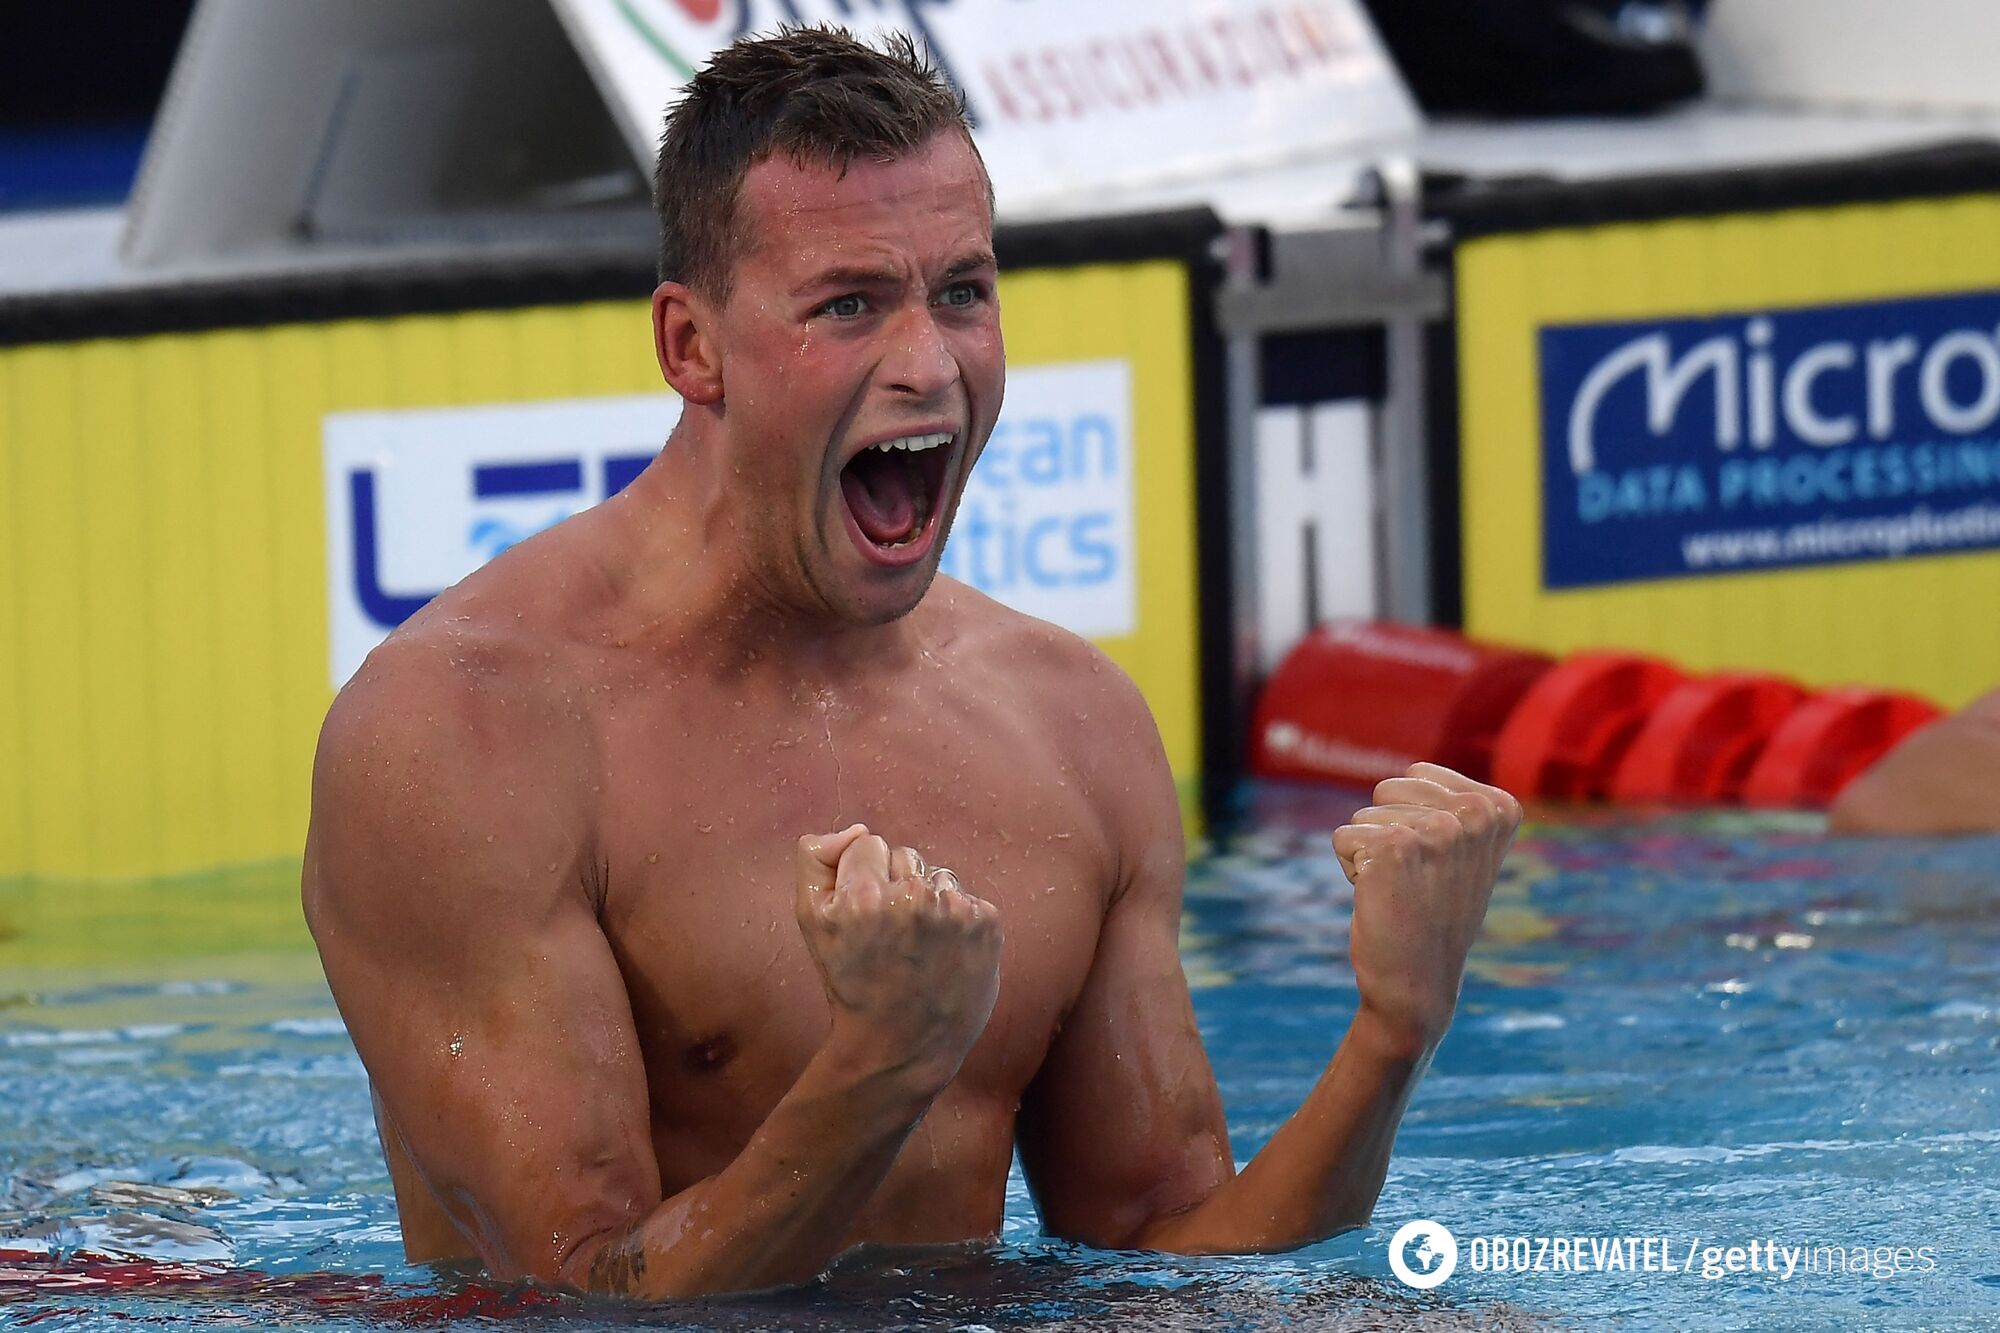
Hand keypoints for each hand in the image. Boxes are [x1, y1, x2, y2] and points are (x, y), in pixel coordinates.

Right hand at [794, 825, 1002, 1091]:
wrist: (904, 1048)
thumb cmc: (852, 983)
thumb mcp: (811, 923)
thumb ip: (815, 859)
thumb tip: (856, 829)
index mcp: (864, 895)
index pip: (867, 843)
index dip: (861, 879)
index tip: (863, 917)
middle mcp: (912, 898)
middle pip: (904, 857)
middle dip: (895, 887)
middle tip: (890, 938)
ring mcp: (955, 911)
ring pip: (937, 876)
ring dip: (928, 903)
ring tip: (918, 949)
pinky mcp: (987, 924)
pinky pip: (966, 899)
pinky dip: (957, 922)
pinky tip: (944, 955)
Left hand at [1333, 764, 1520, 1058]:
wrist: (1418, 983)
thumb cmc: (1433, 915)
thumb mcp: (1463, 853)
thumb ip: (1451, 807)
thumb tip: (1415, 772)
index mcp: (1499, 808)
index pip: (1418, 775)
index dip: (1412, 820)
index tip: (1436, 864)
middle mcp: (1475, 813)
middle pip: (1389, 788)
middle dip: (1388, 831)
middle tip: (1415, 880)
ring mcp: (1437, 829)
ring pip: (1364, 814)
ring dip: (1371, 852)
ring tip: (1401, 891)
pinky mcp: (1394, 846)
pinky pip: (1343, 837)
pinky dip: (1351, 868)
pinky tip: (1381, 899)